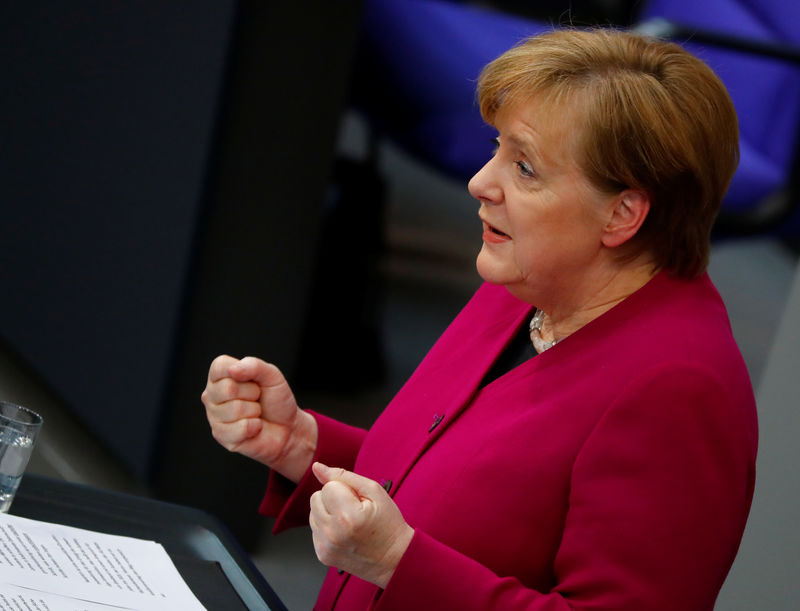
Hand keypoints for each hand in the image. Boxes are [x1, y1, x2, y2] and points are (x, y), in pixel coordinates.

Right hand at [201, 355, 316, 481]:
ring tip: (255, 413)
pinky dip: (255, 427)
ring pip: (236, 409)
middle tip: (257, 399)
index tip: (254, 381)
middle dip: (253, 393)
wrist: (287, 427)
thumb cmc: (275, 399)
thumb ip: (254, 366)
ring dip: (255, 411)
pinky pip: (241, 428)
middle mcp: (211, 395)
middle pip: (229, 389)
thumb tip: (233, 370)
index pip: (220, 366)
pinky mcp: (220, 435)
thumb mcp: (272, 375)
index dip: (244, 372)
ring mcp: (213, 416)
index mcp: (220, 376)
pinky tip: (254, 427)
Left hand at [309, 463, 413, 588]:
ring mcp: (326, 547)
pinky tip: (343, 533)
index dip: (345, 489)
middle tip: (354, 511)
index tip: (359, 502)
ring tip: (348, 522)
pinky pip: (315, 529)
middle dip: (333, 499)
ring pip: (312, 513)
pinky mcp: (322, 555)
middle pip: (316, 498)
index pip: (328, 486)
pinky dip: (327, 527)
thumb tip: (317, 467)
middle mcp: (333, 533)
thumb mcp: (374, 491)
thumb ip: (343, 476)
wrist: (395, 559)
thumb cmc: (388, 523)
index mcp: (347, 516)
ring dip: (328, 513)